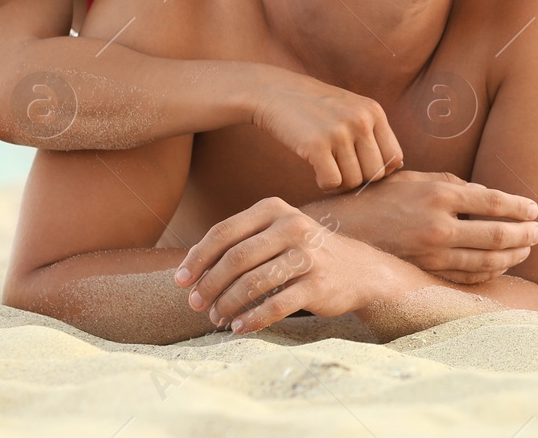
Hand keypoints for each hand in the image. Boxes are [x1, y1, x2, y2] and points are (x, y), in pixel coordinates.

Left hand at [174, 197, 388, 334]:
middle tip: (195, 304)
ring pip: (252, 283)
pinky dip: (252, 320)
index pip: (224, 232)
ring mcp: (308, 255)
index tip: (180, 281)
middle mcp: (292, 226)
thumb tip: (189, 268)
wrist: (358, 270)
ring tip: (216, 318)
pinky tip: (239, 327)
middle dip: (209, 285)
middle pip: (235, 258)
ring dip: (227, 305)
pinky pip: (275, 305)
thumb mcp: (276, 234)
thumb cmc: (304, 253)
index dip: (197, 258)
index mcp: (274, 209)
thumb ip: (239, 243)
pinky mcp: (318, 284)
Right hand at [250, 72, 403, 191]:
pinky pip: (332, 182)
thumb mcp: (352, 109)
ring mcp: (339, 132)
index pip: (394, 158)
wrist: (275, 92)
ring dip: (339, 182)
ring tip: (327, 167)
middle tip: (340, 170)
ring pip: (354, 181)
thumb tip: (397, 166)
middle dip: (358, 179)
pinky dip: (324, 183)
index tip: (360, 168)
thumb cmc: (316, 107)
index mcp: (374, 112)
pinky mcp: (316, 145)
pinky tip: (316, 171)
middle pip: (375, 174)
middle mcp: (361, 120)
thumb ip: (374, 133)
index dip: (379, 170)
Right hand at [311, 170, 537, 284]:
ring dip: (512, 256)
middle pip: (496, 235)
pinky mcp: (425, 273)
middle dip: (524, 235)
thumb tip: (487, 195)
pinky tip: (500, 266)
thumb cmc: (381, 198)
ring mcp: (431, 254)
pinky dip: (488, 273)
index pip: (493, 202)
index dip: (519, 207)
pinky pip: (466, 277)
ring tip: (526, 249)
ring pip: (485, 261)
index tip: (534, 209)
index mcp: (439, 195)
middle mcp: (438, 226)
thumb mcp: (416, 178)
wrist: (342, 230)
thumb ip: (452, 184)